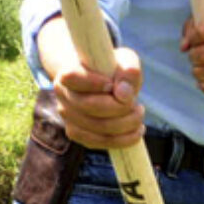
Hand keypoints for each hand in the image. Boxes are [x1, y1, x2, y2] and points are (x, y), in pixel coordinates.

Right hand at [38, 21, 145, 149]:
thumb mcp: (126, 61)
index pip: (73, 78)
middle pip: (89, 106)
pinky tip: (135, 131)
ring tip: (139, 115)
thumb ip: (128, 72)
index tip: (113, 84)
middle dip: (120, 108)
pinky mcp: (76, 133)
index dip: (95, 82)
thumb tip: (124, 94)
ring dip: (125, 124)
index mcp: (69, 73)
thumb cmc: (114, 70)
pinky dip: (121, 139)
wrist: (104, 83)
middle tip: (139, 105)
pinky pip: (98, 142)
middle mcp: (64, 95)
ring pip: (96, 128)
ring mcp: (67, 116)